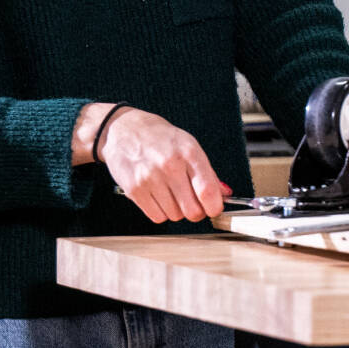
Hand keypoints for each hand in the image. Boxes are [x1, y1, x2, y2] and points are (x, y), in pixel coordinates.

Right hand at [74, 104, 227, 222]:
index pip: (207, 190)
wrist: (124, 130)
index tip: (215, 209)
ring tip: (171, 193)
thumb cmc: (160, 138)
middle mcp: (170, 166)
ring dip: (177, 210)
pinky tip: (158, 196)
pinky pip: (157, 217)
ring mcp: (150, 179)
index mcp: (189, 152)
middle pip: (192, 210)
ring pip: (175, 216)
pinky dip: (161, 212)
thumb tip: (224, 194)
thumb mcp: (188, 145)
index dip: (215, 207)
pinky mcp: (134, 190)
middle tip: (193, 203)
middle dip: (196, 212)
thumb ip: (207, 172)